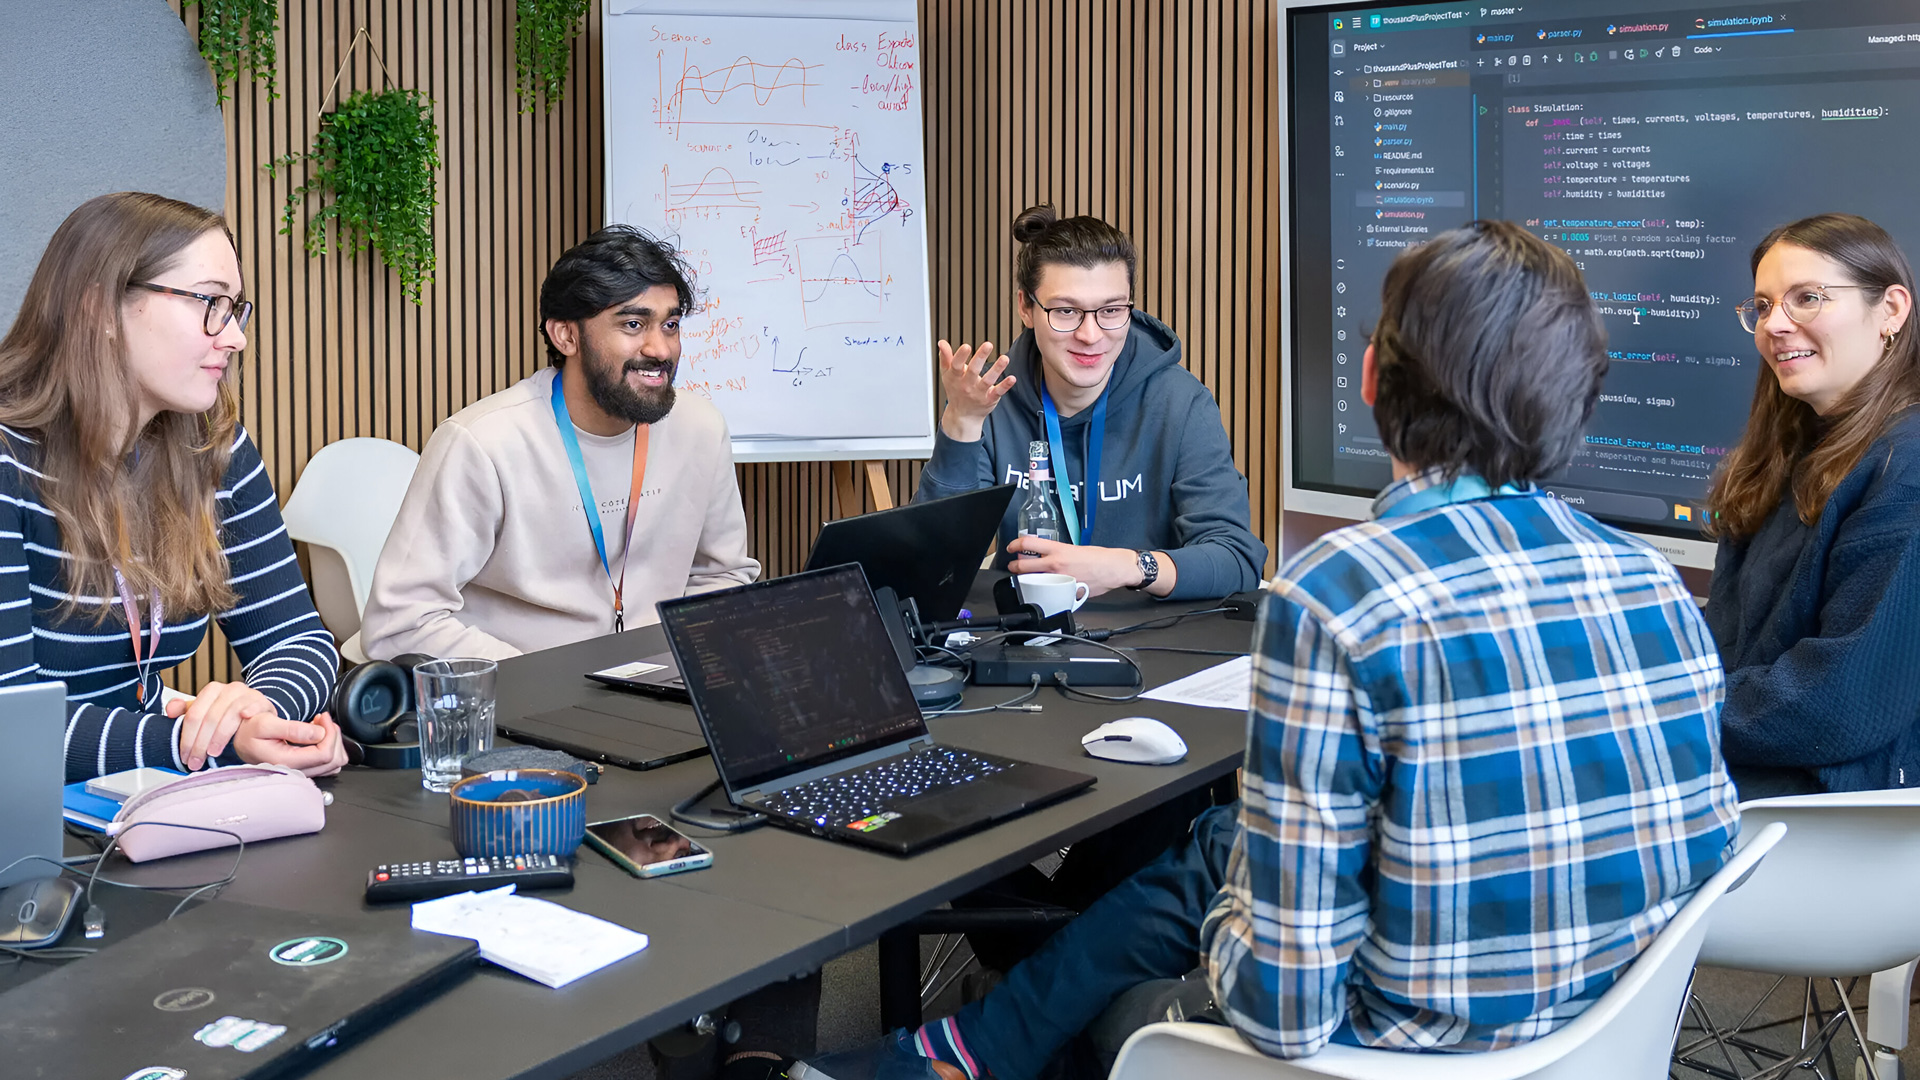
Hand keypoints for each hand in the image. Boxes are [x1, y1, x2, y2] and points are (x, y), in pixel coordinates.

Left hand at [168, 680, 278, 769]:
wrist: (258, 711)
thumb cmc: (230, 715)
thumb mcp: (207, 712)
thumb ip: (186, 711)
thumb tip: (169, 711)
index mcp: (212, 690)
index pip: (194, 715)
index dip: (187, 738)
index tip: (185, 756)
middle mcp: (229, 689)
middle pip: (209, 718)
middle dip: (200, 744)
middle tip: (196, 761)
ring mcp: (247, 694)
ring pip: (229, 715)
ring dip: (220, 736)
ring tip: (213, 753)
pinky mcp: (263, 701)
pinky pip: (255, 705)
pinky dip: (250, 709)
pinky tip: (245, 717)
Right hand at [232, 712, 348, 777]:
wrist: (241, 736)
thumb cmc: (249, 729)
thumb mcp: (266, 723)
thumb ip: (293, 729)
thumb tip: (319, 733)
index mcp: (284, 762)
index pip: (323, 755)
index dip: (330, 734)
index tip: (322, 717)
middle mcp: (293, 771)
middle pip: (332, 761)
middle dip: (333, 736)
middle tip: (322, 720)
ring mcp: (299, 772)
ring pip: (333, 764)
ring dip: (333, 742)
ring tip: (320, 726)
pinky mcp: (302, 769)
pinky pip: (326, 764)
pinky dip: (329, 748)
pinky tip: (318, 735)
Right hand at [936, 339, 1014, 441]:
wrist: (963, 415)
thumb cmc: (955, 391)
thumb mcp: (948, 375)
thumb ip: (945, 358)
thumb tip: (941, 342)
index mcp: (956, 377)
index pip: (956, 366)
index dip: (960, 356)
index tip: (966, 346)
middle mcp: (967, 385)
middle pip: (973, 371)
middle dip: (980, 357)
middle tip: (988, 344)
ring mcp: (979, 393)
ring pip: (988, 380)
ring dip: (997, 369)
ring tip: (1005, 358)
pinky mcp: (990, 399)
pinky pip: (998, 392)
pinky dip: (1005, 386)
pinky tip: (1012, 378)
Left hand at [1005, 538, 1144, 596]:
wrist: (1113, 568)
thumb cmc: (1099, 558)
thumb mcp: (1075, 548)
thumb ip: (1059, 553)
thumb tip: (1048, 557)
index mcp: (1058, 549)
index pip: (1028, 543)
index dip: (1015, 545)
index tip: (1011, 547)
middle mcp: (1056, 564)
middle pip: (1023, 565)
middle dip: (1014, 567)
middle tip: (1013, 566)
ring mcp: (1059, 579)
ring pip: (1033, 581)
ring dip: (1027, 580)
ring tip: (1028, 579)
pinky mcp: (1066, 592)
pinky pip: (1050, 593)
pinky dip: (1046, 592)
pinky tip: (1047, 591)